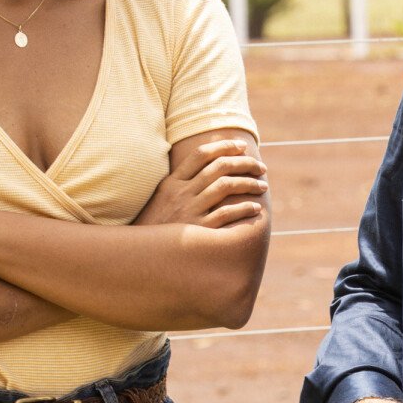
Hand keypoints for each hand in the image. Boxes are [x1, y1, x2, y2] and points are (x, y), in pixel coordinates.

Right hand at [135, 139, 267, 228]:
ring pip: (226, 186)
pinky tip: (255, 208)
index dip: (224, 146)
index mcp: (172, 183)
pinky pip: (226, 214)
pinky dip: (244, 209)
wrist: (140, 257)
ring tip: (262, 186)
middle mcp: (181, 194)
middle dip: (244, 163)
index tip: (242, 146)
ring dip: (249, 184)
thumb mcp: (160, 200)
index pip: (201, 154)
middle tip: (261, 167)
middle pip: (219, 167)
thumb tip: (206, 169)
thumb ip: (180, 184)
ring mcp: (189, 211)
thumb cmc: (154, 228)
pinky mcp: (198, 231)